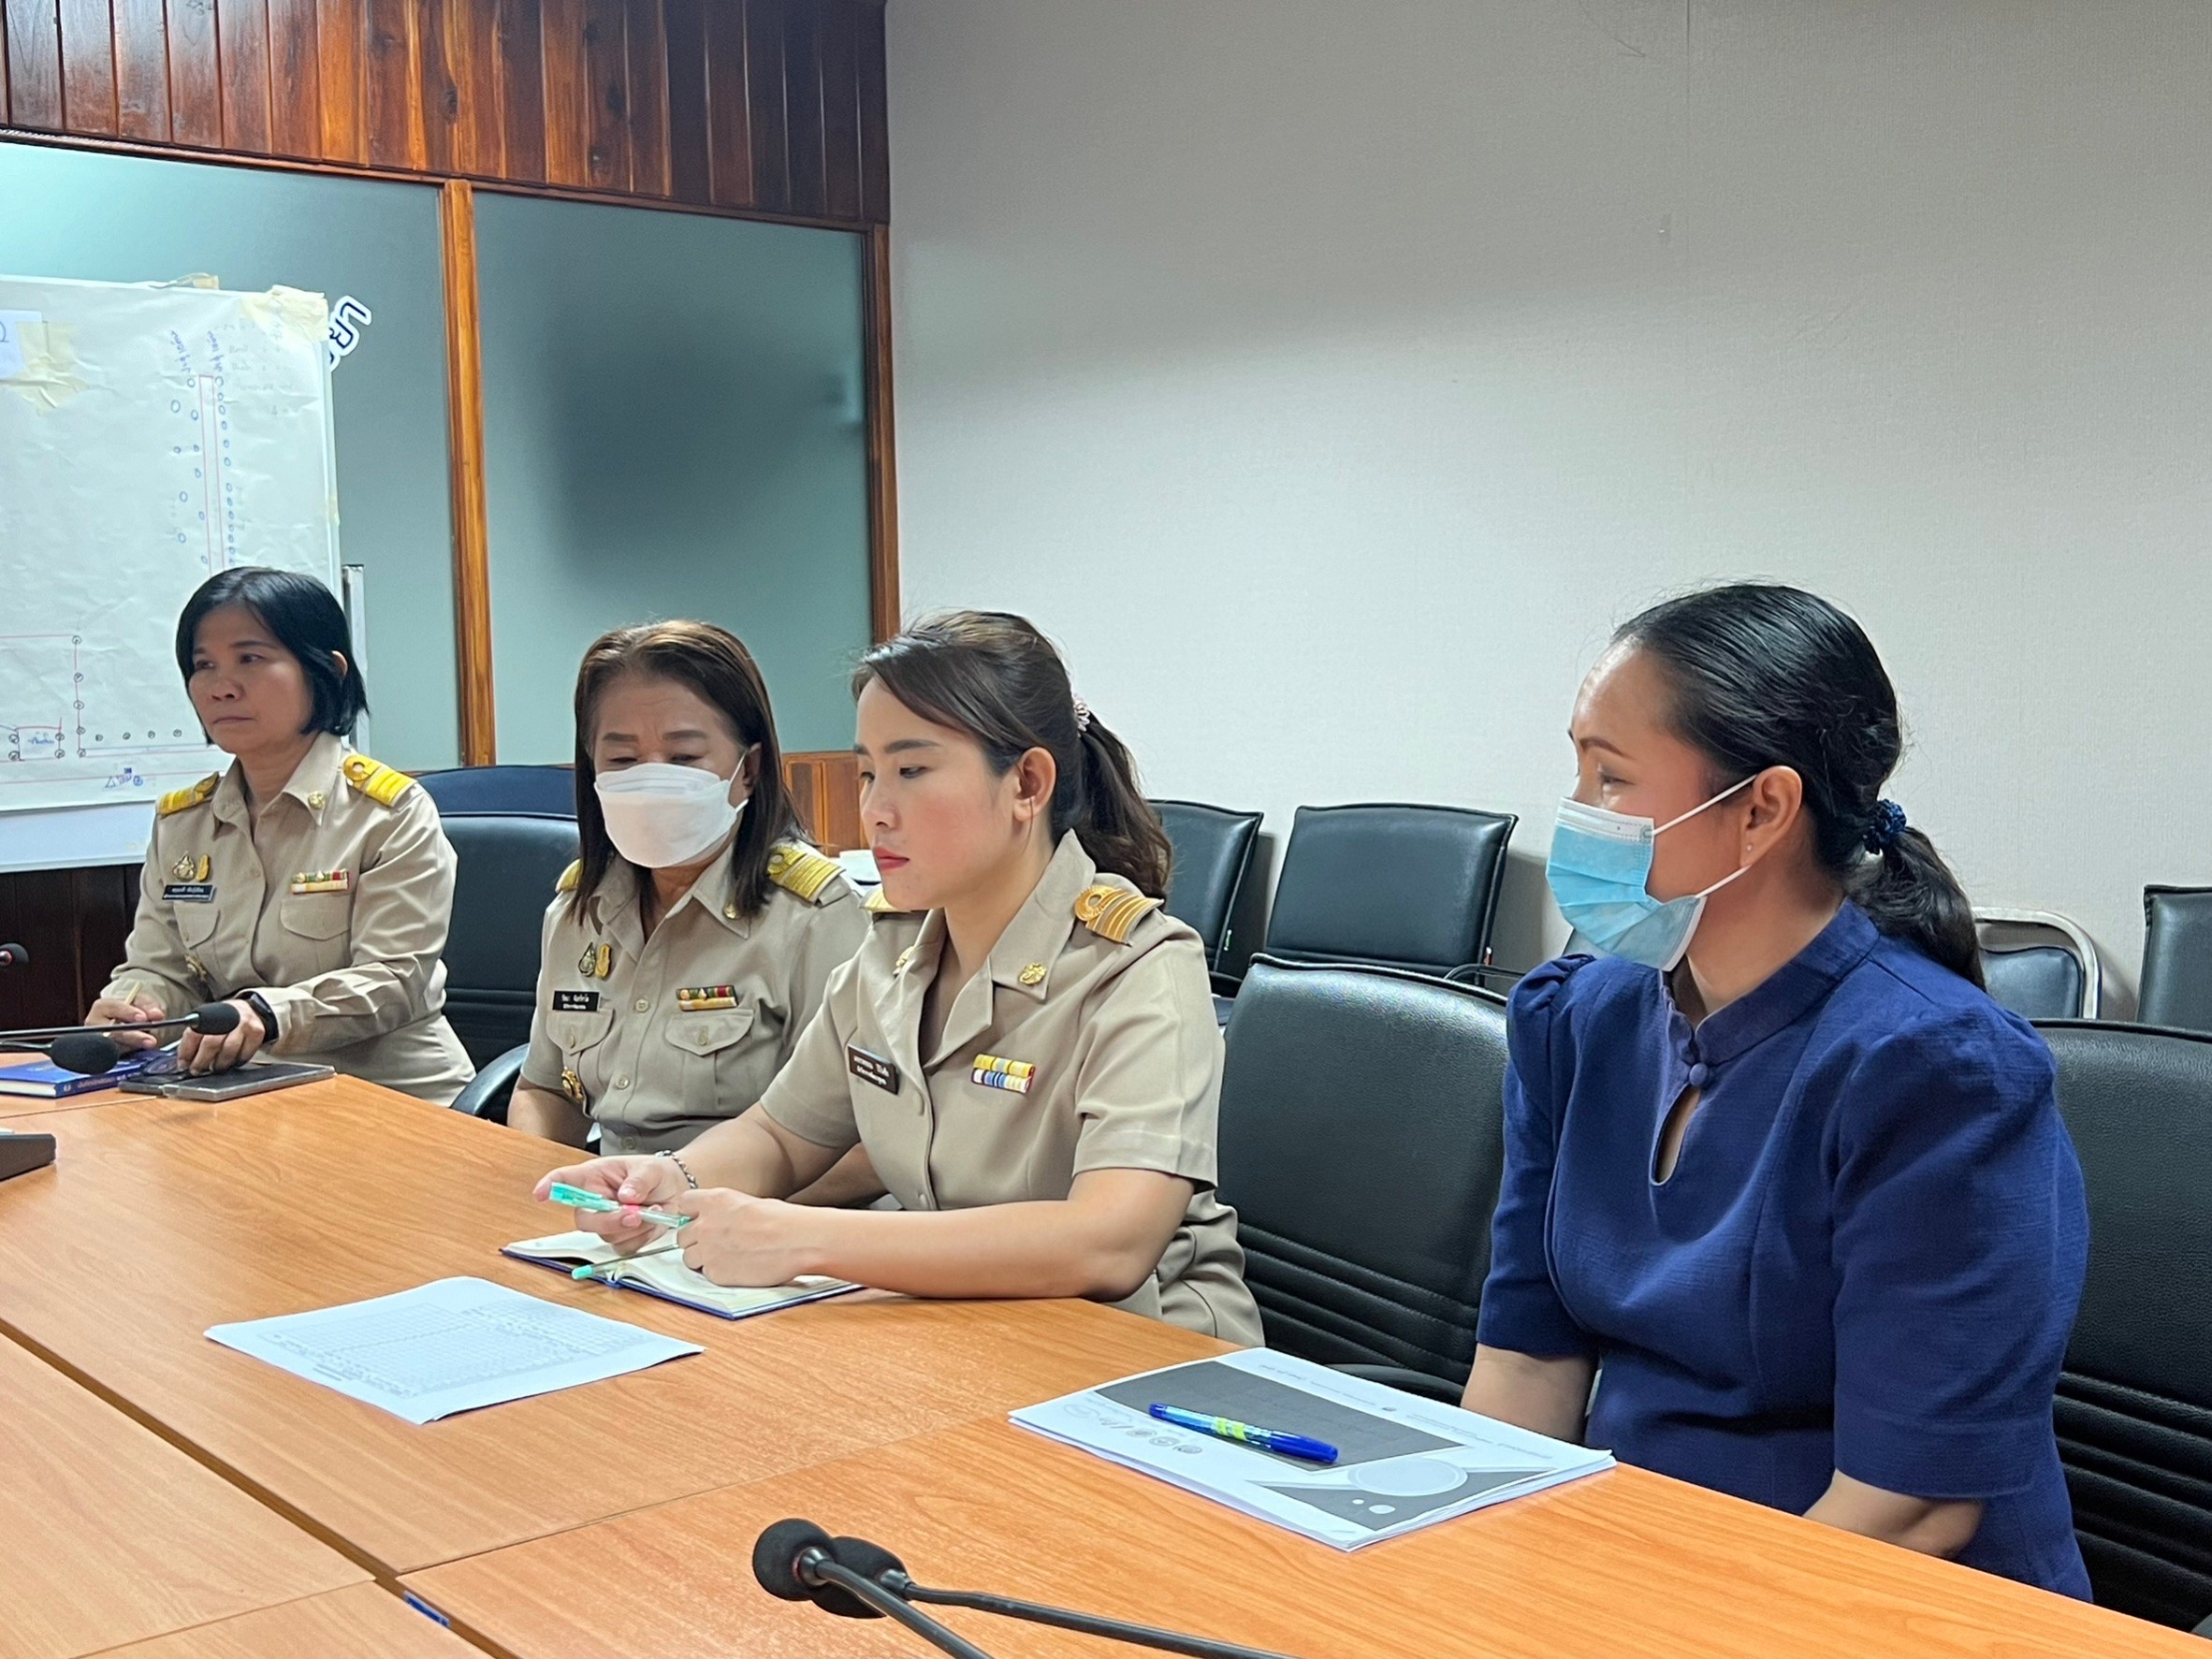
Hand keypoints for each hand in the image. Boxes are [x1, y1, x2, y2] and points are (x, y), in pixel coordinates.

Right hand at [85, 996, 166, 1049]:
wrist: (126, 1020)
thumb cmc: (131, 1009)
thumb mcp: (140, 1002)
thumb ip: (148, 1007)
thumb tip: (157, 1015)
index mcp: (102, 1007)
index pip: (114, 1008)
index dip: (128, 1013)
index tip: (143, 1018)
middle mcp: (95, 1025)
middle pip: (112, 1031)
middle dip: (133, 1036)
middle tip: (151, 1040)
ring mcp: (98, 1041)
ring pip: (115, 1046)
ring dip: (134, 1046)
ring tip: (150, 1043)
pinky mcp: (104, 1053)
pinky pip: (117, 1055)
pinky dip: (131, 1051)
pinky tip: (141, 1049)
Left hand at [177, 1000, 266, 1073]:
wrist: (251, 1010)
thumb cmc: (225, 1020)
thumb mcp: (208, 1022)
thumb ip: (196, 1037)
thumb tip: (184, 1060)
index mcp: (210, 1014)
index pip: (194, 1034)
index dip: (186, 1052)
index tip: (183, 1064)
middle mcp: (228, 1017)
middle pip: (211, 1043)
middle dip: (201, 1061)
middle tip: (197, 1070)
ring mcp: (244, 1025)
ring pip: (229, 1051)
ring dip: (219, 1064)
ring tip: (215, 1067)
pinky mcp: (257, 1033)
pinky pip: (245, 1054)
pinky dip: (237, 1061)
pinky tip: (232, 1061)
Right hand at [532, 1155, 685, 1252]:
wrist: (676, 1189)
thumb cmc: (655, 1174)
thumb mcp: (650, 1169)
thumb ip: (639, 1181)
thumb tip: (625, 1195)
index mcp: (594, 1177)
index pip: (565, 1180)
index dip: (550, 1186)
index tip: (541, 1193)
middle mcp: (595, 1201)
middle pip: (584, 1219)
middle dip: (609, 1221)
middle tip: (634, 1214)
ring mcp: (606, 1222)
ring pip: (606, 1235)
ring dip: (633, 1227)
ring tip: (653, 1209)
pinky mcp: (621, 1238)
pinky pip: (624, 1247)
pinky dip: (642, 1237)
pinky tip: (653, 1222)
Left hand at [671, 1188, 818, 1286]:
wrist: (798, 1241)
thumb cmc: (783, 1221)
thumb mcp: (748, 1203)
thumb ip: (724, 1211)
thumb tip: (717, 1219)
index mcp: (714, 1201)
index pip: (683, 1204)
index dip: (690, 1214)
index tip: (697, 1220)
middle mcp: (705, 1225)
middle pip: (681, 1236)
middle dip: (695, 1241)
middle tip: (715, 1244)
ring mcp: (708, 1251)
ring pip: (689, 1258)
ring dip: (703, 1259)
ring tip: (727, 1258)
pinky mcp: (716, 1273)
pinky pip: (706, 1274)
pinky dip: (718, 1273)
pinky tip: (736, 1268)